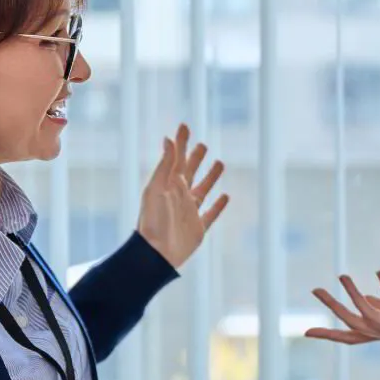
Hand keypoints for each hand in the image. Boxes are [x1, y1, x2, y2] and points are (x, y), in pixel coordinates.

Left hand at [137, 123, 228, 269]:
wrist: (156, 254)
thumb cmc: (153, 220)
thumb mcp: (157, 188)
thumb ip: (165, 165)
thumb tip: (168, 139)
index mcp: (169, 185)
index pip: (177, 158)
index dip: (181, 142)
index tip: (184, 126)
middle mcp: (180, 196)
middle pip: (190, 172)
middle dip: (196, 157)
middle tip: (203, 144)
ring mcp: (190, 212)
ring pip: (203, 189)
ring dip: (211, 176)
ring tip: (220, 163)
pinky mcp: (198, 228)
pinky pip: (210, 214)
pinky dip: (218, 205)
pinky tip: (225, 196)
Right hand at [305, 270, 379, 369]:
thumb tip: (365, 298)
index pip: (351, 336)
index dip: (329, 334)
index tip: (306, 332)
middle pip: (354, 325)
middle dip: (334, 308)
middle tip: (315, 290)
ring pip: (372, 318)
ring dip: (355, 296)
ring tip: (343, 276)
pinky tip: (379, 273)